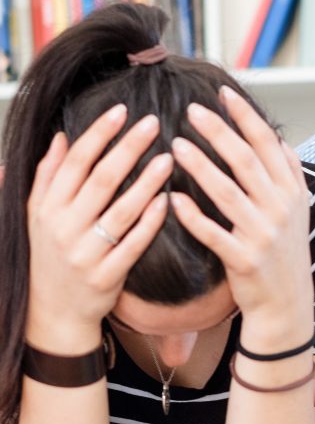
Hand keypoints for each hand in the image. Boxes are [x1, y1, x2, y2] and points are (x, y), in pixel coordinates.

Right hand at [26, 105, 171, 351]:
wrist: (53, 312)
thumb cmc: (48, 256)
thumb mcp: (35, 215)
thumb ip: (47, 176)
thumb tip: (60, 137)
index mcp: (47, 208)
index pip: (74, 162)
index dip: (98, 134)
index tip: (121, 111)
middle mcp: (63, 228)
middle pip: (101, 180)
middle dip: (128, 148)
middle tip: (153, 123)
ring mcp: (85, 253)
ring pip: (121, 211)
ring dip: (146, 182)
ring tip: (169, 157)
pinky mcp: (106, 276)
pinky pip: (133, 244)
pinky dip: (150, 222)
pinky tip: (168, 201)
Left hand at [171, 87, 313, 347]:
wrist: (287, 305)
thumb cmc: (285, 253)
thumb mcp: (298, 211)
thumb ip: (290, 174)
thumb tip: (279, 140)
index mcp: (292, 191)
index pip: (268, 144)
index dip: (245, 117)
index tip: (222, 94)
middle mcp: (280, 209)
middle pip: (245, 161)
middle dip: (218, 132)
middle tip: (190, 111)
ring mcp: (263, 235)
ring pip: (227, 192)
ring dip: (200, 166)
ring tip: (175, 145)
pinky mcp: (244, 260)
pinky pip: (214, 233)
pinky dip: (193, 216)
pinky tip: (173, 199)